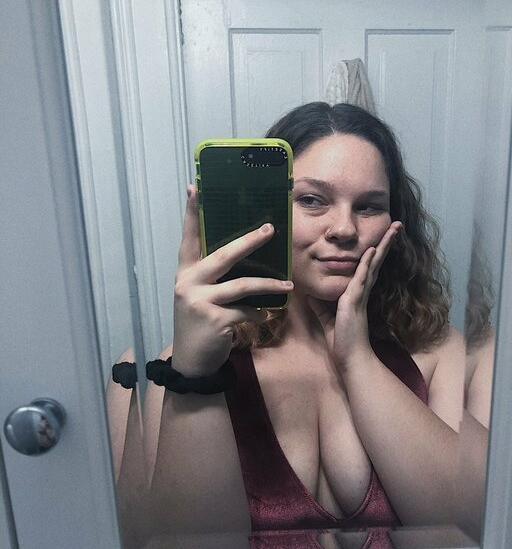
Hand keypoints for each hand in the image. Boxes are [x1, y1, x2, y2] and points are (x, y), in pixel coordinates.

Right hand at [171, 186, 292, 375]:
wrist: (192, 363)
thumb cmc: (200, 325)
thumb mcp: (199, 297)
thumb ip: (213, 278)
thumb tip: (243, 256)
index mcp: (185, 273)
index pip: (188, 238)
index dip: (191, 213)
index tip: (195, 186)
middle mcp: (188, 283)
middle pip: (224, 255)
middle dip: (249, 241)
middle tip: (270, 229)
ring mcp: (200, 301)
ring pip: (243, 285)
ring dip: (269, 285)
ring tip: (289, 285)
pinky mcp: (215, 320)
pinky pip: (247, 311)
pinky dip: (259, 313)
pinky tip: (264, 315)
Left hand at [308, 220, 401, 372]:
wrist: (351, 358)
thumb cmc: (343, 342)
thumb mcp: (327, 319)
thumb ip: (320, 305)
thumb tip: (311, 292)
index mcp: (357, 294)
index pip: (368, 268)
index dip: (374, 253)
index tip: (380, 238)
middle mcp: (362, 291)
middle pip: (376, 261)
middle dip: (385, 242)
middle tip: (397, 225)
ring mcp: (360, 294)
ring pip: (373, 264)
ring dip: (383, 244)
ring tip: (394, 227)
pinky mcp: (354, 300)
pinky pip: (361, 278)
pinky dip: (367, 263)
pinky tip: (372, 249)